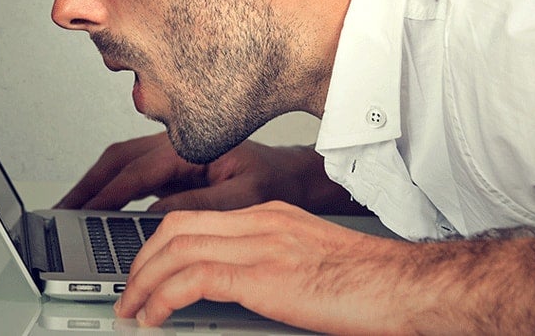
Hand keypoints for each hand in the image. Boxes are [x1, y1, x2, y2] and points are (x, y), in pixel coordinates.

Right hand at [56, 132, 366, 213]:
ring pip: (121, 165)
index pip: (136, 171)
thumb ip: (199, 204)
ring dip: (94, 185)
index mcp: (191, 148)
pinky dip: (111, 189)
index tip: (80, 214)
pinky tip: (100, 208)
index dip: (105, 194)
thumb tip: (155, 214)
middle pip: (118, 160)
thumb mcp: (242, 199)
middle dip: (86, 185)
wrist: (294, 178)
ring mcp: (174, 156)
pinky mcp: (175, 168)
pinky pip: (133, 175)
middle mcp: (178, 146)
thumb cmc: (274, 182)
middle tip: (59, 211)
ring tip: (70, 210)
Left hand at [114, 201, 413, 332]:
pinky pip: (194, 278)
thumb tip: (238, 291)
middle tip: (129, 291)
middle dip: (142, 259)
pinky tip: (155, 317)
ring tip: (132, 309)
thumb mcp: (310, 263)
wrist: (405, 286)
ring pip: (177, 248)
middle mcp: (263, 222)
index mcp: (272, 217)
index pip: (197, 217)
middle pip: (177, 226)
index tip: (147, 271)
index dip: (161, 244)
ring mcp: (263, 244)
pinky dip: (163, 297)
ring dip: (144, 281)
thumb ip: (272, 266)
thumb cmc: (369, 283)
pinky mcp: (265, 275)